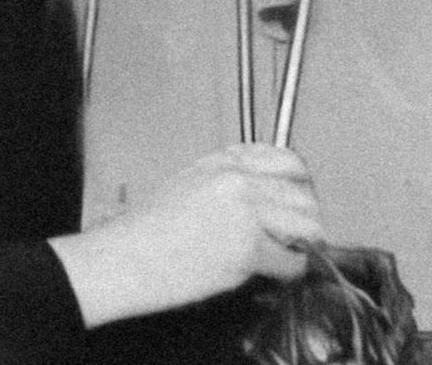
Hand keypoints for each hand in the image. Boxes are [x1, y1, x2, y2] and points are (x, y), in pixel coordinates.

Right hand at [50, 143, 321, 327]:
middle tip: (298, 233)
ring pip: (307, 224)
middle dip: (306, 215)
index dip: (300, 183)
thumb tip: (265, 196)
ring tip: (288, 251)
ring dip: (303, 242)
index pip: (288, 159)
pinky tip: (278, 272)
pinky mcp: (247, 247)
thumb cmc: (147, 229)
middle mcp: (239, 179)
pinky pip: (292, 260)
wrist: (124, 257)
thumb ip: (228, 181)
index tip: (299, 199)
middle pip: (304, 192)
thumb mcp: (188, 183)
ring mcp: (245, 212)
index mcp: (224, 161)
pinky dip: (291, 270)